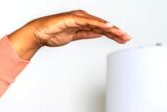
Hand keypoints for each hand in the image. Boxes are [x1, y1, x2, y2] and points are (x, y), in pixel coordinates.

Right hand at [8, 9, 130, 58]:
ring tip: (121, 33)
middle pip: (103, 26)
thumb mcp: (74, 36)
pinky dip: (99, 24)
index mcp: (83, 23)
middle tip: (127, 37)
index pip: (101, 29)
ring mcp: (79, 18)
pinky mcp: (74, 19)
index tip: (123, 39)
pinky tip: (108, 27)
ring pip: (98, 23)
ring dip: (111, 29)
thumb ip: (86, 34)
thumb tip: (98, 34)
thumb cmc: (53, 33)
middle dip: (116, 32)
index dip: (113, 34)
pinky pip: (89, 22)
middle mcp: (83, 18)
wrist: (39, 33)